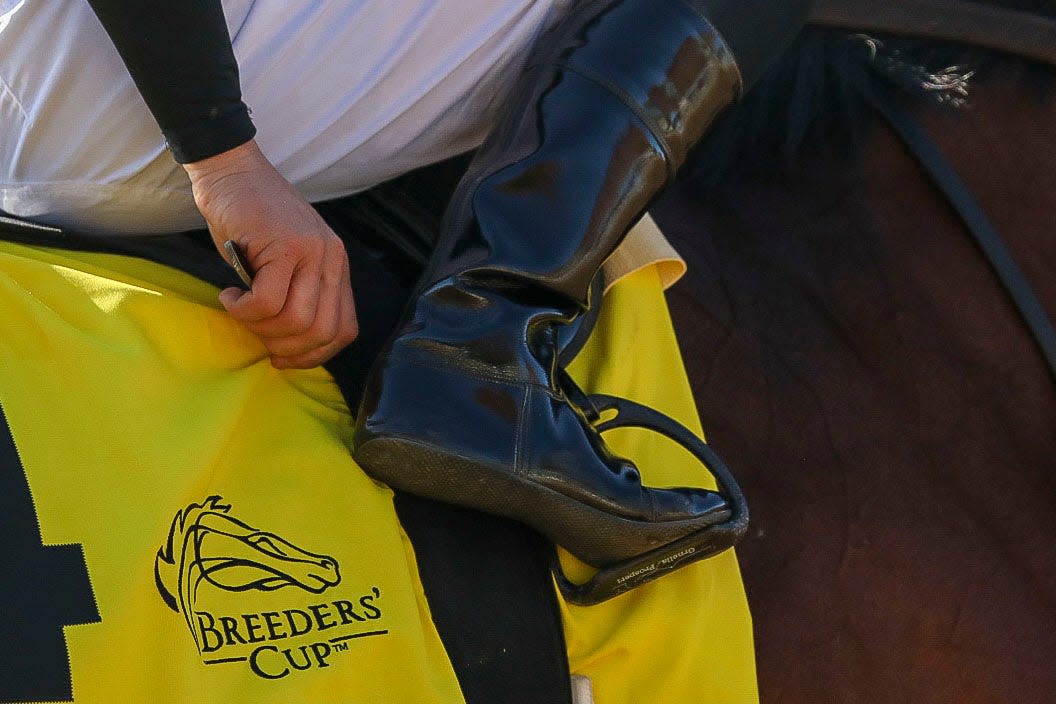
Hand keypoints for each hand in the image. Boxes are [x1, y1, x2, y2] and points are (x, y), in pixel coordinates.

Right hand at [184, 140, 357, 367]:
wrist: (232, 171)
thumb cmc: (250, 222)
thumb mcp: (286, 262)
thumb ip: (297, 295)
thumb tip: (288, 348)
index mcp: (337, 267)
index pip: (344, 331)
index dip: (314, 356)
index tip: (282, 358)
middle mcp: (331, 259)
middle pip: (321, 331)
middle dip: (285, 348)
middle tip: (255, 334)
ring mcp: (311, 250)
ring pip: (296, 320)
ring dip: (260, 328)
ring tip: (240, 310)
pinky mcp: (283, 245)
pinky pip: (267, 301)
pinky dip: (242, 310)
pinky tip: (229, 295)